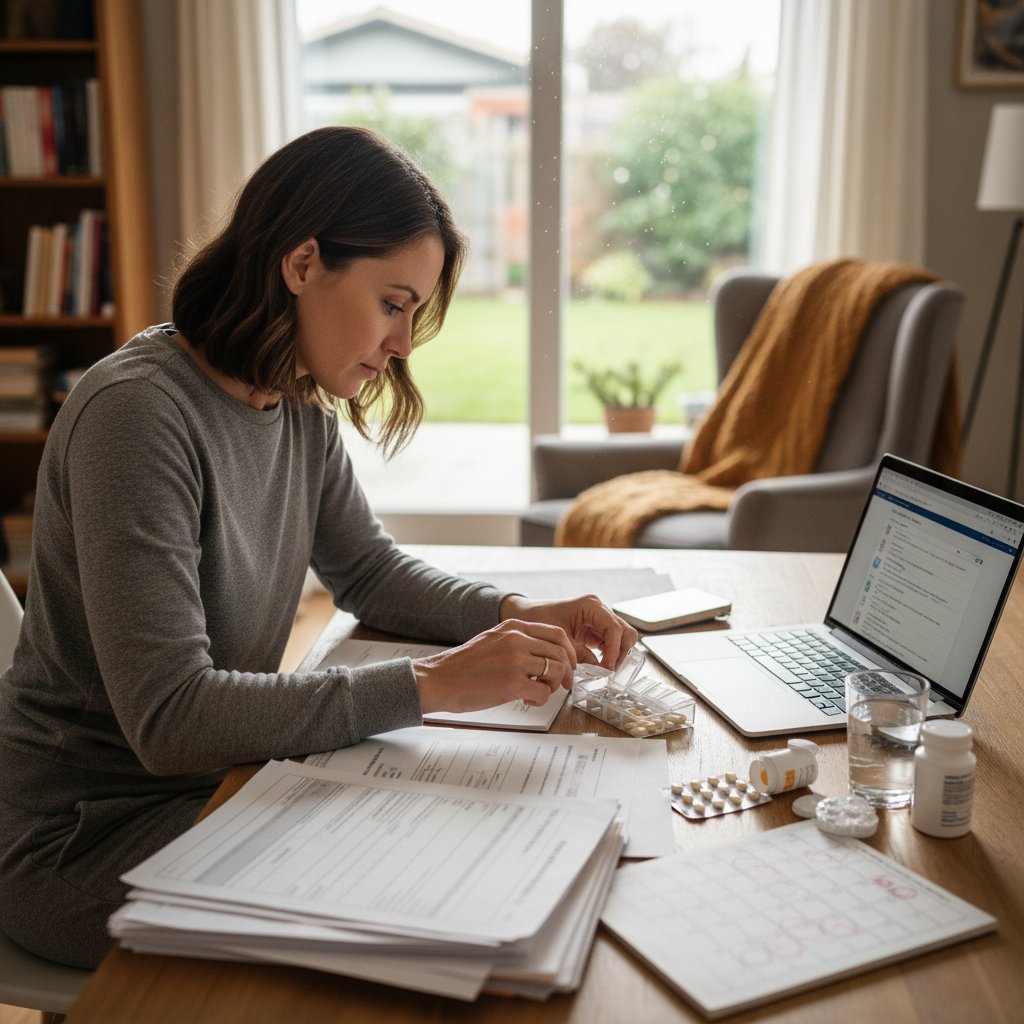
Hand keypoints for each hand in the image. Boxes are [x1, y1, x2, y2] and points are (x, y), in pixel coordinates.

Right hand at [413, 619, 577, 713]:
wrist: (438, 680)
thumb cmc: (463, 667)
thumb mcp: (493, 641)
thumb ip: (517, 643)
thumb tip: (544, 656)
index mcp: (513, 627)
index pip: (557, 634)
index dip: (568, 652)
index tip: (567, 666)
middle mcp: (516, 639)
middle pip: (561, 653)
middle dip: (567, 672)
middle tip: (561, 685)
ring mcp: (515, 660)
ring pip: (557, 671)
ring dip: (553, 686)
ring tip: (537, 692)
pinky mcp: (512, 682)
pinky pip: (544, 692)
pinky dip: (540, 700)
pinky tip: (525, 700)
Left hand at [499, 593, 637, 669]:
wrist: (525, 615)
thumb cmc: (537, 619)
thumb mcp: (558, 639)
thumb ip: (580, 654)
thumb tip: (599, 671)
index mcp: (591, 605)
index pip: (614, 628)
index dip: (613, 650)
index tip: (606, 668)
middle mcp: (599, 610)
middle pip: (625, 632)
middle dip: (621, 652)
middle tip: (609, 670)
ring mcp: (599, 620)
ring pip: (622, 638)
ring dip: (617, 655)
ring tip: (605, 671)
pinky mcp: (595, 631)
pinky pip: (611, 643)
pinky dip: (609, 656)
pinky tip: (599, 667)